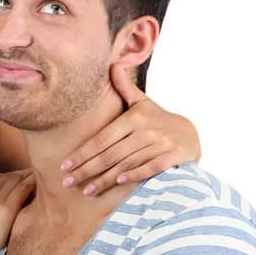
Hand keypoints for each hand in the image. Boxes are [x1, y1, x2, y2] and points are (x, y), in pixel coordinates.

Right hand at [0, 170, 35, 254]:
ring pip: (16, 180)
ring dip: (28, 177)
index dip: (8, 178)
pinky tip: (38, 183)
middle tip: (31, 176)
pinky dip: (31, 183)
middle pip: (7, 177)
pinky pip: (22, 189)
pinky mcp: (6, 208)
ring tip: (38, 177)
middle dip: (20, 176)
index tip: (17, 180)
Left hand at [59, 63, 200, 195]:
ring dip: (104, 179)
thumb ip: (124, 88)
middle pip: (110, 154)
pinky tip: (117, 184)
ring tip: (86, 190)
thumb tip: (112, 65)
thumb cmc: (157, 119)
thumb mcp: (141, 103)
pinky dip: (134, 175)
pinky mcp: (175, 156)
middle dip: (86, 169)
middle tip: (67, 182)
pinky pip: (151, 167)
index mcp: (133, 118)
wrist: (191, 133)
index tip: (64, 165)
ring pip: (126, 163)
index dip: (82, 153)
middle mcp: (146, 129)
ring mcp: (161, 143)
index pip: (101, 139)